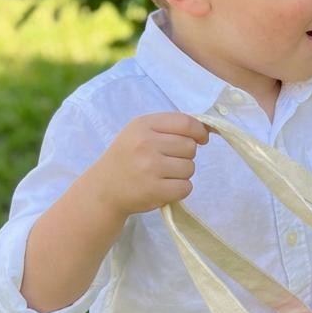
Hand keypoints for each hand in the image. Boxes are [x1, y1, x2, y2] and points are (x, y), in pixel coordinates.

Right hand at [89, 113, 210, 216]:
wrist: (103, 189)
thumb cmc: (127, 157)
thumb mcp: (141, 132)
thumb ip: (170, 127)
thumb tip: (208, 130)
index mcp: (143, 125)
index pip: (186, 122)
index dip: (199, 131)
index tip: (201, 139)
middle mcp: (146, 144)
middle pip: (190, 147)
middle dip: (185, 155)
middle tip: (167, 161)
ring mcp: (150, 168)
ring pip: (190, 168)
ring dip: (182, 174)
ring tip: (162, 175)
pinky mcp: (155, 190)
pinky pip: (186, 187)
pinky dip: (179, 190)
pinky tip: (163, 188)